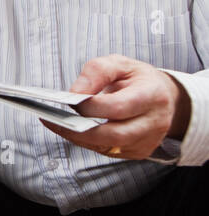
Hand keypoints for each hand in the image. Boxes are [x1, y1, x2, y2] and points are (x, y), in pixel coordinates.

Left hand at [42, 54, 190, 159]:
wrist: (162, 96)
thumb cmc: (136, 79)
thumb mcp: (119, 63)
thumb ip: (96, 72)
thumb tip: (75, 93)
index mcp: (153, 95)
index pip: (118, 107)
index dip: (90, 106)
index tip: (68, 100)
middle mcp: (155, 122)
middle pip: (113, 134)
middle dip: (79, 128)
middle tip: (53, 118)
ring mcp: (148, 141)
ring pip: (107, 146)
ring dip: (78, 136)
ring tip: (55, 123)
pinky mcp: (138, 152)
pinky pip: (106, 151)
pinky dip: (85, 141)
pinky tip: (70, 130)